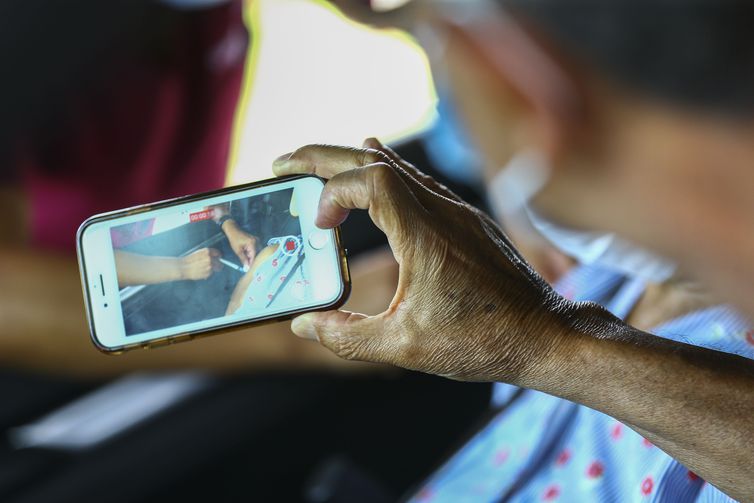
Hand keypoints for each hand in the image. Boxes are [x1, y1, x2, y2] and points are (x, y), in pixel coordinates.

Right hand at [179, 248, 221, 280]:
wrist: (183, 267)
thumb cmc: (189, 260)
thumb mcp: (199, 253)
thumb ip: (208, 254)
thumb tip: (217, 256)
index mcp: (207, 251)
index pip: (217, 253)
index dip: (218, 255)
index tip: (218, 257)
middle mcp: (209, 258)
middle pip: (219, 262)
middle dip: (217, 263)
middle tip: (212, 265)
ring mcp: (209, 266)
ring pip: (216, 268)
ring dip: (212, 268)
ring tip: (203, 268)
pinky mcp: (208, 273)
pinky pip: (210, 273)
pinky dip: (208, 273)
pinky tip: (201, 271)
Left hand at [222, 221, 256, 267]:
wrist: (233, 230)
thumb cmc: (234, 239)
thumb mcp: (237, 250)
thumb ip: (243, 259)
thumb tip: (246, 267)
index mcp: (252, 243)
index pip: (254, 256)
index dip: (252, 263)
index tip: (249, 270)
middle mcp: (257, 241)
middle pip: (256, 254)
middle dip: (252, 261)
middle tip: (248, 267)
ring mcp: (257, 241)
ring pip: (256, 252)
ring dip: (252, 257)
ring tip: (248, 263)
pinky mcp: (255, 241)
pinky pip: (255, 249)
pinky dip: (252, 254)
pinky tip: (248, 257)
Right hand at [273, 138, 582, 382]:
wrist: (545, 335)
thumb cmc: (481, 341)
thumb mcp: (404, 347)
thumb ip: (346, 336)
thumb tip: (304, 325)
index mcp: (426, 235)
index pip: (371, 179)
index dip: (332, 191)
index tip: (318, 226)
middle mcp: (443, 211)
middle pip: (376, 160)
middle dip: (323, 157)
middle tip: (284, 162)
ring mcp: (457, 212)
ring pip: (398, 167)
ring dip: (352, 162)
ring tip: (315, 166)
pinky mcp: (466, 220)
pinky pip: (418, 181)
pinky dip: (385, 173)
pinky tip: (373, 169)